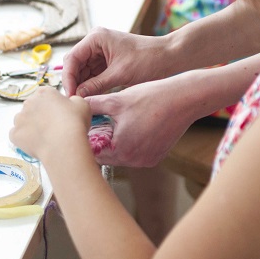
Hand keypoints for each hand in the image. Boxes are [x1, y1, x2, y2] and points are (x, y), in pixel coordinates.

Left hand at [9, 87, 90, 161]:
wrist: (63, 145)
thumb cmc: (74, 122)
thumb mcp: (82, 104)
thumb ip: (73, 100)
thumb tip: (70, 103)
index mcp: (44, 92)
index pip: (44, 93)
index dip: (51, 103)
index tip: (58, 112)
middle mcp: (29, 102)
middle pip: (32, 106)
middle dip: (39, 114)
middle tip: (52, 126)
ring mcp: (19, 118)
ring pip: (22, 120)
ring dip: (30, 125)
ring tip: (43, 136)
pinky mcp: (14, 134)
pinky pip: (17, 135)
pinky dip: (24, 139)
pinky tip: (36, 143)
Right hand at [62, 27, 175, 97]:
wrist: (171, 58)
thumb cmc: (148, 60)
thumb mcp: (120, 74)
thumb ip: (96, 85)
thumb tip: (77, 97)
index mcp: (97, 38)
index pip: (72, 58)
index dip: (68, 78)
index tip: (70, 95)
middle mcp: (96, 43)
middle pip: (75, 65)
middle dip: (74, 83)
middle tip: (74, 103)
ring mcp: (102, 52)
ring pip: (83, 71)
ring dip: (81, 86)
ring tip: (81, 103)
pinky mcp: (108, 62)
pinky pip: (93, 75)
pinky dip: (91, 86)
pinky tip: (90, 99)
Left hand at [85, 77, 199, 166]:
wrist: (184, 100)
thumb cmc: (152, 98)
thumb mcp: (116, 100)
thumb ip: (92, 105)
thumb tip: (74, 106)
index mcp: (121, 149)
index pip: (93, 152)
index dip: (87, 139)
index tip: (85, 128)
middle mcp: (134, 160)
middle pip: (106, 156)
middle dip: (100, 141)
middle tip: (98, 124)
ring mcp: (146, 161)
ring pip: (120, 156)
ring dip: (115, 143)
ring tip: (116, 124)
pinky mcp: (156, 157)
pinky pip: (135, 154)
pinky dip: (130, 144)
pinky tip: (133, 127)